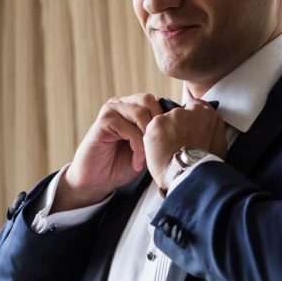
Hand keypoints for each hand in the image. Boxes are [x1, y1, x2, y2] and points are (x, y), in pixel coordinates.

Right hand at [55, 93, 162, 211]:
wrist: (98, 180)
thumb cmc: (123, 164)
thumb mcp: (148, 147)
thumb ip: (159, 134)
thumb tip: (183, 126)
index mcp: (133, 106)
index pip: (156, 100)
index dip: (167, 119)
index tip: (173, 143)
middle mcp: (121, 104)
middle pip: (148, 100)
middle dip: (158, 125)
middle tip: (160, 148)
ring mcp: (111, 111)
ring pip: (140, 113)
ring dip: (148, 138)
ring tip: (147, 158)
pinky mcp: (102, 122)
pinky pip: (127, 127)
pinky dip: (137, 146)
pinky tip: (137, 162)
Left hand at [143, 97, 227, 187]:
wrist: (190, 175)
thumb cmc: (205, 165)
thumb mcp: (219, 145)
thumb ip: (213, 131)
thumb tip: (208, 129)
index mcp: (207, 115)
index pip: (196, 106)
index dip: (190, 118)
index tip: (188, 128)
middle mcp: (190, 111)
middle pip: (179, 114)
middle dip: (177, 126)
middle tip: (178, 143)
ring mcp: (172, 116)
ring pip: (165, 121)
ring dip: (165, 133)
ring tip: (168, 150)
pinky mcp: (157, 123)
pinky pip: (153, 129)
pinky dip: (154, 139)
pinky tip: (160, 151)